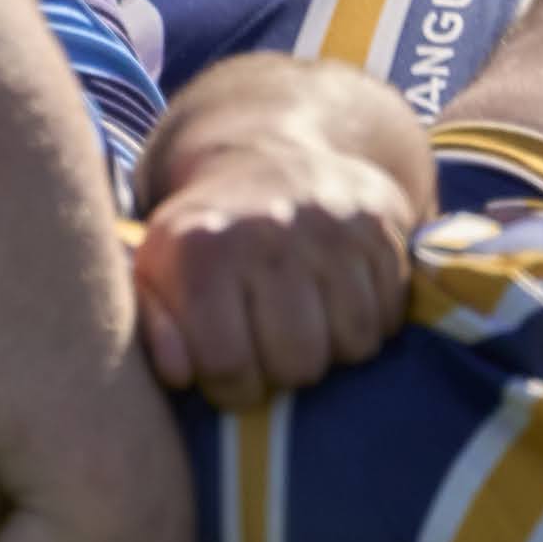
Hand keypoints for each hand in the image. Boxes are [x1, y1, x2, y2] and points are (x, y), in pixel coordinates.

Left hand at [133, 135, 415, 404]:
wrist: (266, 155)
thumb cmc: (206, 235)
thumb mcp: (157, 272)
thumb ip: (153, 328)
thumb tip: (179, 373)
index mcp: (201, 248)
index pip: (227, 364)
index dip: (229, 387)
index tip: (229, 371)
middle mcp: (267, 232)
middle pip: (298, 364)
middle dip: (283, 370)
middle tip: (269, 343)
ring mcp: (329, 227)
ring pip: (351, 345)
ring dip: (330, 348)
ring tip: (302, 320)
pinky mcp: (377, 225)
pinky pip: (389, 316)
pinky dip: (367, 321)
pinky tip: (336, 299)